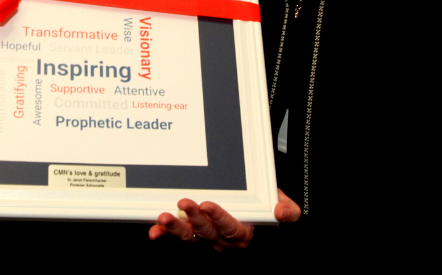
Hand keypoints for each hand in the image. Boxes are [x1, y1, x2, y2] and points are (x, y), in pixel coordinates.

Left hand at [148, 189, 299, 251]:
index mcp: (242, 232)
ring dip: (175, 228)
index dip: (219, 218)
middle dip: (195, 219)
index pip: (230, 227)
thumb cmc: (265, 206)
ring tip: (164, 218)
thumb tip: (282, 211)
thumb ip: (287, 209)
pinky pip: (177, 235)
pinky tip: (154, 231)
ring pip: (190, 235)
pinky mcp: (192, 232)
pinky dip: (164, 234)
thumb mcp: (282, 205)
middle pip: (207, 231)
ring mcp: (205, 236)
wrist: (255, 210)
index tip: (208, 205)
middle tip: (184, 203)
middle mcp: (222, 238)